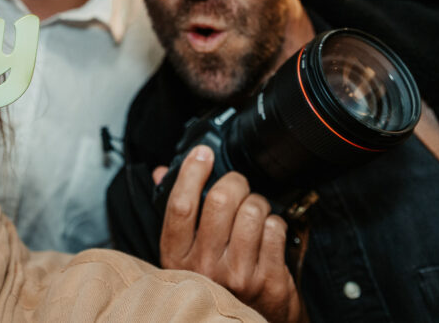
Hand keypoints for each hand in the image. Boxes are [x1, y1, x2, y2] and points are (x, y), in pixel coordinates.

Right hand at [156, 146, 302, 322]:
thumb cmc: (214, 285)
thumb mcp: (185, 254)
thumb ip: (175, 212)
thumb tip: (163, 172)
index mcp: (177, 258)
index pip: (180, 206)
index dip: (192, 173)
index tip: (202, 154)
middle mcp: (205, 269)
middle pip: (221, 201)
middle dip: (235, 182)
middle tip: (237, 185)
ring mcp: (238, 276)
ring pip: (253, 211)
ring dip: (258, 203)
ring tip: (254, 212)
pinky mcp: (268, 281)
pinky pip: (275, 229)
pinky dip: (276, 223)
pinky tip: (267, 233)